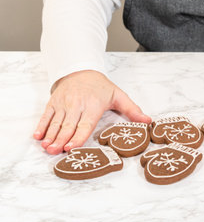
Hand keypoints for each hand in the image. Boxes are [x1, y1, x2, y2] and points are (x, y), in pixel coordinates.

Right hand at [33, 70, 150, 154]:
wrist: (81, 69)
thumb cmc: (101, 87)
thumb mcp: (119, 96)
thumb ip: (133, 110)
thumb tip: (148, 121)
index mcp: (93, 105)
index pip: (85, 124)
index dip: (78, 137)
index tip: (71, 147)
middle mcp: (77, 104)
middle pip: (68, 125)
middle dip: (61, 140)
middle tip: (55, 151)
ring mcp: (64, 103)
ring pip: (56, 122)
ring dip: (50, 136)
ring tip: (46, 147)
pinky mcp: (54, 102)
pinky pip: (47, 115)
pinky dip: (41, 126)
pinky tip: (38, 136)